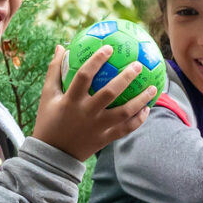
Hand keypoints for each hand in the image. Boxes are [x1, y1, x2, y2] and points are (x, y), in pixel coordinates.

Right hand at [31, 45, 156, 161]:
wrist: (53, 155)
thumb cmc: (49, 120)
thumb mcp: (48, 95)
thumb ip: (54, 71)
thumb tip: (60, 47)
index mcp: (71, 100)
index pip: (84, 75)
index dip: (97, 60)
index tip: (109, 47)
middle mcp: (86, 113)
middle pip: (109, 93)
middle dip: (125, 78)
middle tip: (138, 65)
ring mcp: (97, 127)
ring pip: (124, 113)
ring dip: (141, 100)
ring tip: (154, 88)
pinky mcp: (105, 139)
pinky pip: (126, 129)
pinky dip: (139, 119)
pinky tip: (147, 109)